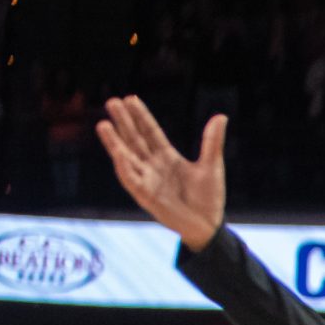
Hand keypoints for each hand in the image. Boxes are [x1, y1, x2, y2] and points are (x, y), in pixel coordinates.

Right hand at [97, 96, 226, 248]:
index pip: (150, 132)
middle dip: (124, 122)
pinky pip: (132, 180)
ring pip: (127, 157)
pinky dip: (124, 167)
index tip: (130, 98)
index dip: (141, 116)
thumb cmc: (209, 198)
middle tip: (113, 101)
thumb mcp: (211, 166)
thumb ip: (212, 142)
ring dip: (115, 142)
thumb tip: (221, 116)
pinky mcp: (146, 196)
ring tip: (103, 124)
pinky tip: (118, 153)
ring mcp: (148, 180)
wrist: (209, 226)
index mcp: (167, 157)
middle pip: (135, 139)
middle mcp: (153, 166)